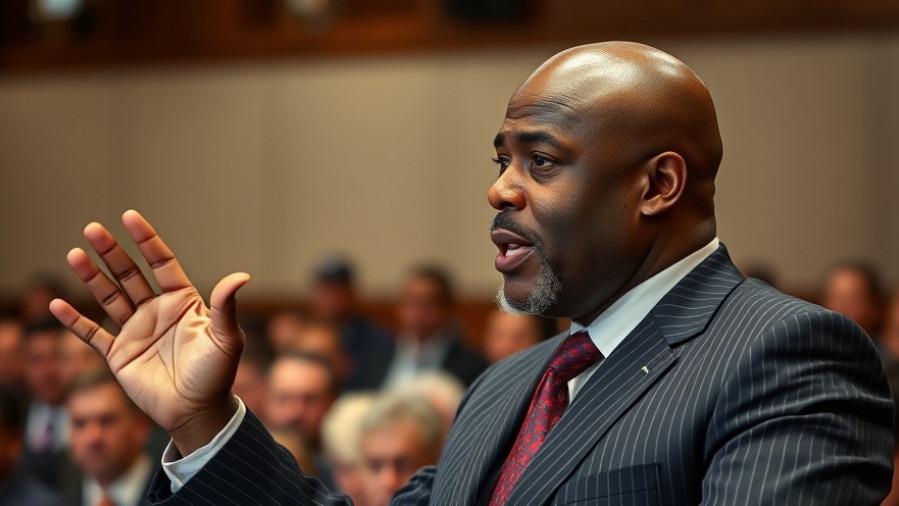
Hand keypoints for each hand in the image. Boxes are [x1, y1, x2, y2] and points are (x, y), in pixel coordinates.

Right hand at [49, 210, 249, 454]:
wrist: (197, 412)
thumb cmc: (217, 374)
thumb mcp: (225, 338)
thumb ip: (226, 306)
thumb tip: (242, 276)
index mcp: (183, 302)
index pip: (161, 263)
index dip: (146, 241)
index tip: (130, 217)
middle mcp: (157, 311)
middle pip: (129, 274)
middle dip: (111, 252)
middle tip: (92, 228)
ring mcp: (136, 331)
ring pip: (109, 297)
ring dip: (92, 277)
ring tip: (74, 254)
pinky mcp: (120, 354)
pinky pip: (93, 334)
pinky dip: (75, 321)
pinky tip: (58, 305)